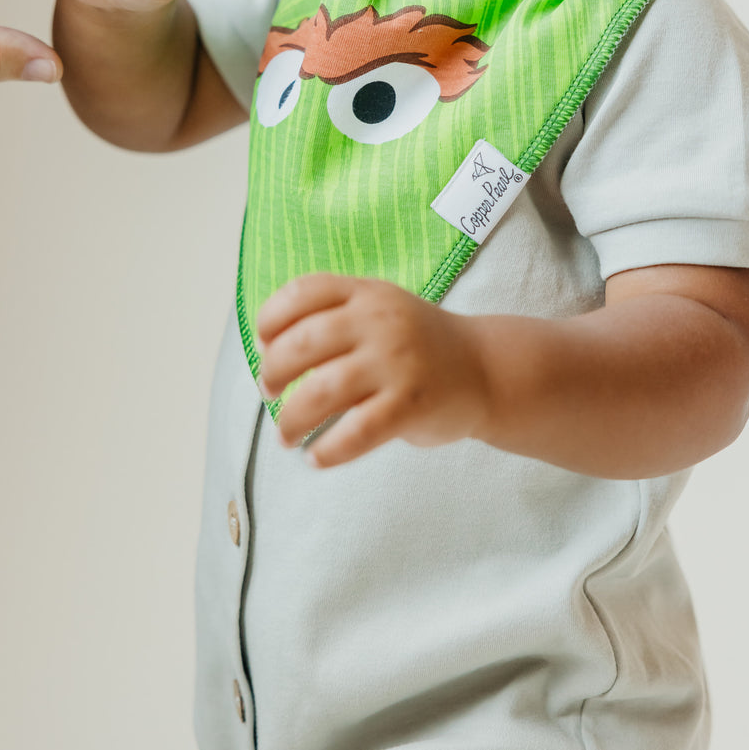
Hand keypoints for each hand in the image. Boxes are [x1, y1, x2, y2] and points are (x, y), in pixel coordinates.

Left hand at [257, 274, 489, 466]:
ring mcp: (396, 362)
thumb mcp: (380, 311)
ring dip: (291, 418)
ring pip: (322, 391)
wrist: (485, 368)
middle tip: (269, 391)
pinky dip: (327, 451)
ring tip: (286, 435)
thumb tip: (268, 353)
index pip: (304, 291)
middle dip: (274, 372)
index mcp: (367, 293)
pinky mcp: (411, 404)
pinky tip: (316, 458)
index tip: (262, 345)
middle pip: (302, 343)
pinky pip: (355, 432)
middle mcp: (380, 321)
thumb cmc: (416, 344)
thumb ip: (334, 320)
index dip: (271, 318)